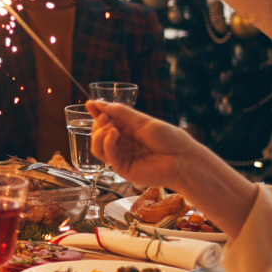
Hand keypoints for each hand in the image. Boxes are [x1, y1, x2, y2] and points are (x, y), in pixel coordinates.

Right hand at [86, 101, 207, 190]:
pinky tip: (114, 134)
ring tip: (109, 127)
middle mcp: (123, 144)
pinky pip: (107, 155)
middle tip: (104, 117)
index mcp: (129, 131)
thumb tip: (99, 103)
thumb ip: (120, 113)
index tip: (89, 104)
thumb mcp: (142, 121)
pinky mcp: (122, 168)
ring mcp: (122, 157)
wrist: (181, 159)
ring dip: (99, 134)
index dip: (97, 113)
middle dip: (98, 123)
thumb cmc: (168, 138)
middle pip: (99, 134)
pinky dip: (106, 142)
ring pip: (97, 147)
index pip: (108, 122)